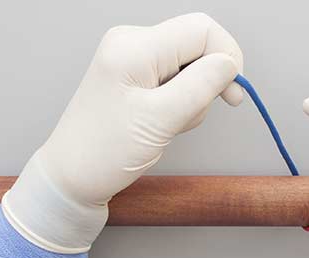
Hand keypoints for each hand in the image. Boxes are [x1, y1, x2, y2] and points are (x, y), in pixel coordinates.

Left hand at [2, 13, 242, 252]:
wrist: (74, 175)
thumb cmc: (106, 151)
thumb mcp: (160, 119)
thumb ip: (200, 87)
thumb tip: (230, 64)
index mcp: (135, 47)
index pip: (202, 30)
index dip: (227, 56)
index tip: (233, 93)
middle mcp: (134, 44)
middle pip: (197, 46)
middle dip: (207, 82)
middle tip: (194, 115)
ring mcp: (134, 60)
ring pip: (191, 66)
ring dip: (194, 98)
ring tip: (170, 124)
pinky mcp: (138, 77)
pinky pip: (177, 80)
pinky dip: (182, 103)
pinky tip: (165, 122)